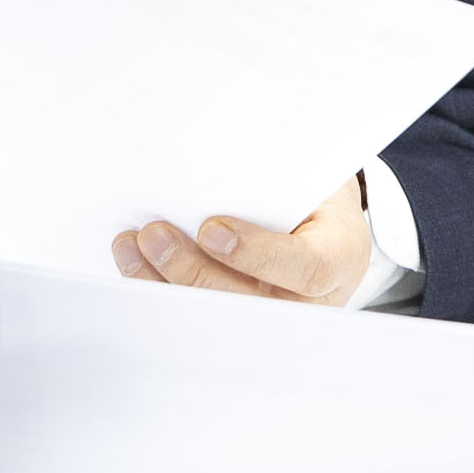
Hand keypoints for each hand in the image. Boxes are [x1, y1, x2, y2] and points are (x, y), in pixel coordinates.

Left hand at [111, 174, 372, 304]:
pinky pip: (197, 317)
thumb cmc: (313, 192)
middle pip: (250, 302)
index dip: (256, 253)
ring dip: (165, 284)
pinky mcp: (240, 322)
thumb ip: (279, 171)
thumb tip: (215, 150)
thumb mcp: (312, 174)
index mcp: (341, 256)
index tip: (211, 229)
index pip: (307, 267)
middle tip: (154, 235)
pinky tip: (134, 265)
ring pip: (216, 317)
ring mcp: (274, 318)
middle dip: (193, 271)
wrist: (321, 222)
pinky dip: (160, 291)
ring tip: (132, 246)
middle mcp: (311, 300)